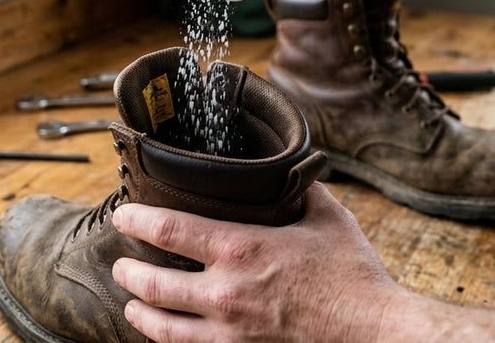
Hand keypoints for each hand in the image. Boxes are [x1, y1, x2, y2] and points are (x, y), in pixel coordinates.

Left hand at [110, 183, 408, 342]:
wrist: (373, 332)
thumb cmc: (353, 275)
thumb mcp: (328, 217)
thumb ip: (300, 191)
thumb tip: (289, 170)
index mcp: (241, 249)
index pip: (168, 229)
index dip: (137, 219)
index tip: (124, 213)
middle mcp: (225, 293)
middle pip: (151, 284)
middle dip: (128, 271)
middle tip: (121, 263)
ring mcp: (229, 333)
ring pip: (162, 327)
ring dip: (139, 312)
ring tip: (132, 303)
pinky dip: (170, 340)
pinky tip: (169, 333)